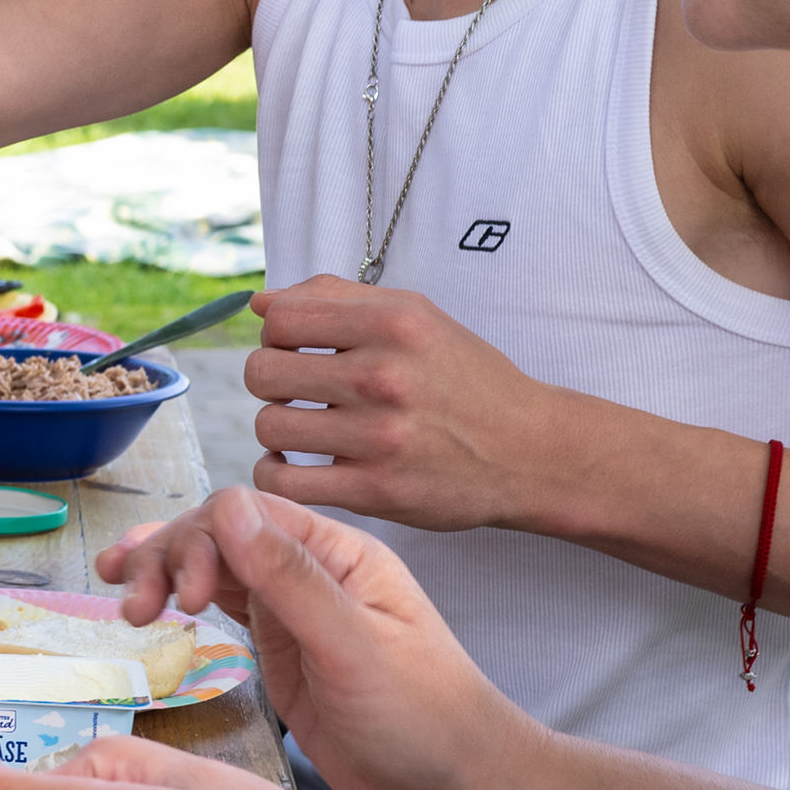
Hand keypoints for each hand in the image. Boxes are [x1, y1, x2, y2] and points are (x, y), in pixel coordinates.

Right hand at [95, 487, 527, 789]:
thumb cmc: (429, 723)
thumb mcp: (356, 649)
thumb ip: (291, 581)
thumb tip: (227, 511)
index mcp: (342, 555)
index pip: (247, 512)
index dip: (199, 542)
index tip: (183, 601)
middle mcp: (314, 574)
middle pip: (220, 536)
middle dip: (168, 559)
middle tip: (134, 609)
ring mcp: (295, 615)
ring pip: (214, 569)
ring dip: (164, 576)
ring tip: (126, 605)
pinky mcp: (282, 655)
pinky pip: (223, 609)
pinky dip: (182, 603)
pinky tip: (153, 609)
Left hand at [241, 276, 582, 535]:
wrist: (530, 452)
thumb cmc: (465, 381)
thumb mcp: (417, 317)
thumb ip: (337, 299)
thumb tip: (260, 303)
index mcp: (394, 324)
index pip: (281, 318)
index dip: (275, 334)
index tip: (297, 350)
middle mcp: (385, 376)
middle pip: (262, 372)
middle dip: (271, 381)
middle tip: (299, 392)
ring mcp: (380, 437)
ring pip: (269, 426)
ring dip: (278, 427)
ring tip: (306, 427)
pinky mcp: (376, 490)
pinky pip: (282, 480)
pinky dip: (274, 473)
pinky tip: (294, 463)